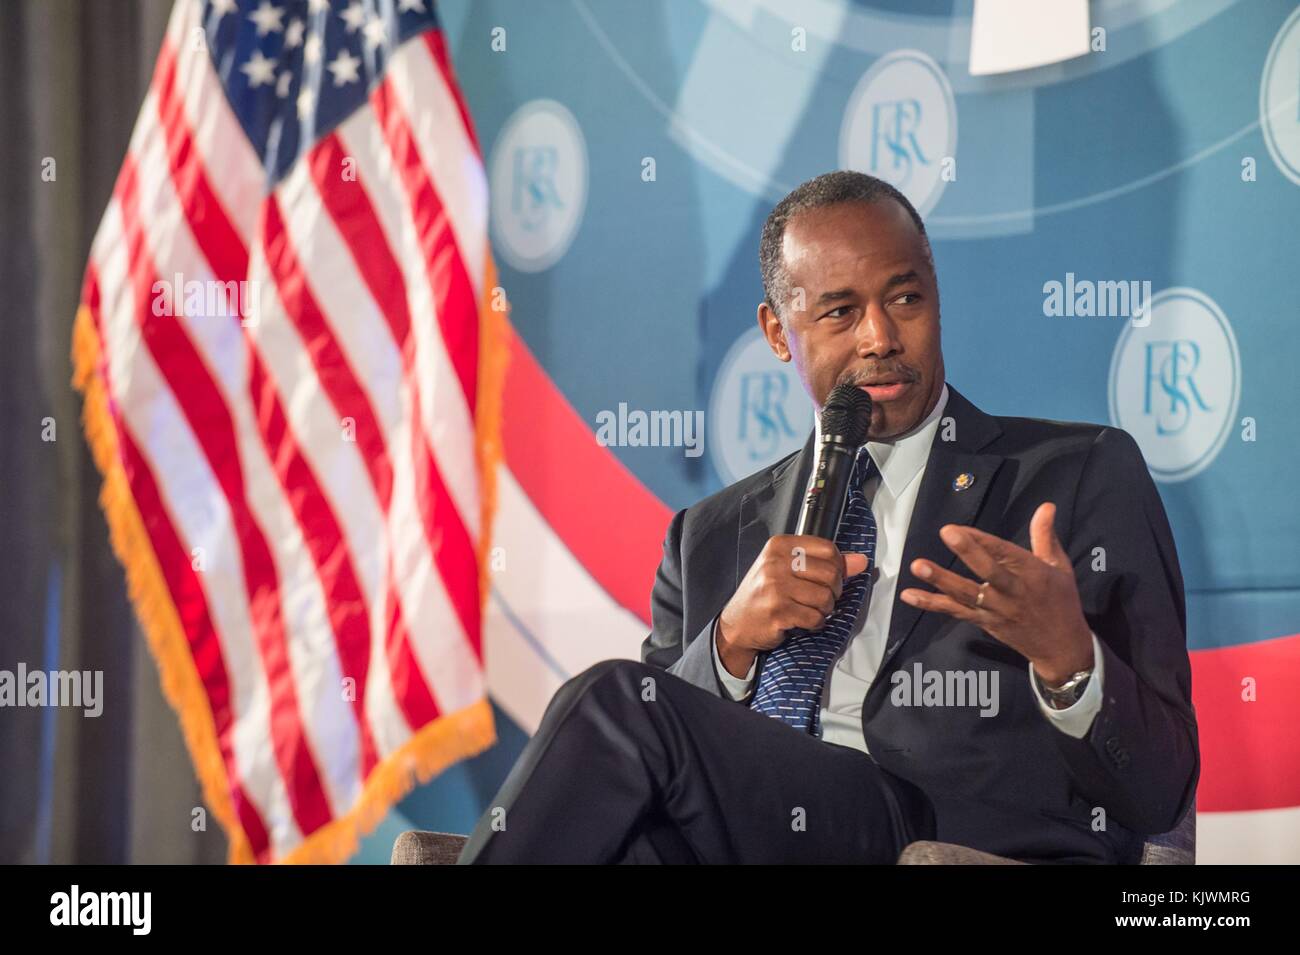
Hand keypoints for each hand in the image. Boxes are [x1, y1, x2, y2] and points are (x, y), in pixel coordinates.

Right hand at [717, 535, 869, 677]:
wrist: (737, 623)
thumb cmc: (765, 594)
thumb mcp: (790, 570)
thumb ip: (826, 563)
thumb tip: (861, 561)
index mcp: (780, 545)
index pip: (828, 549)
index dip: (838, 567)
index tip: (829, 578)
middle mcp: (776, 563)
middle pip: (831, 574)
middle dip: (833, 592)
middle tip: (821, 598)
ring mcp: (775, 587)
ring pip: (825, 598)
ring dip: (824, 610)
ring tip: (809, 609)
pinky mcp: (778, 612)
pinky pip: (815, 618)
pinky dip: (815, 623)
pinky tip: (802, 621)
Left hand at [898, 502, 1093, 684]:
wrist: (1062, 648)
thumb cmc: (1060, 601)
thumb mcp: (1059, 567)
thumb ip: (1046, 536)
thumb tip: (1046, 506)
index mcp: (1033, 574)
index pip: (1006, 553)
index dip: (983, 540)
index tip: (961, 526)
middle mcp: (1014, 592)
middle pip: (989, 572)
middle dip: (968, 552)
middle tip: (946, 532)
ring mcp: (996, 610)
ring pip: (966, 595)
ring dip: (941, 580)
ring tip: (917, 565)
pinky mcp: (984, 622)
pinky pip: (955, 612)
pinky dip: (932, 604)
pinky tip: (909, 595)